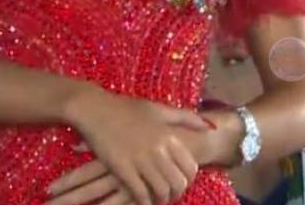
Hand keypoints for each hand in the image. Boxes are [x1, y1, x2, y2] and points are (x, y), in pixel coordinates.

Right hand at [56, 87, 208, 204]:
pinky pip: (140, 194)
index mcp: (168, 135)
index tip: (180, 180)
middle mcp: (158, 149)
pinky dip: (144, 201)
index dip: (188, 178)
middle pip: (178, 182)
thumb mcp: (157, 109)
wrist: (93, 109)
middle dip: (176, 192)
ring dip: (161, 199)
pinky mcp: (123, 170)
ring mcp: (140, 160)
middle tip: (169, 193)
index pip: (191, 167)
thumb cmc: (125, 108)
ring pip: (161, 191)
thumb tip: (211, 126)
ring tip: (157, 198)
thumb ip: (185, 117)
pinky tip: (142, 200)